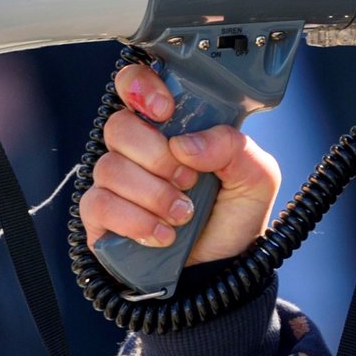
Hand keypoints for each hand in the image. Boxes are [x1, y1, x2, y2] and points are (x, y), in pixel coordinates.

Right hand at [79, 64, 280, 265]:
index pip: (135, 83)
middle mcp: (138, 150)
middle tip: (188, 180)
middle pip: (120, 126)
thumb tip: (186, 143)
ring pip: (110, 167)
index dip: (141, 87)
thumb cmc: (233, 218)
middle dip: (157, 156)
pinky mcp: (100, 217)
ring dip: (153, 194)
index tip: (165, 111)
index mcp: (171, 127)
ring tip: (183, 215)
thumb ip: (233, 147)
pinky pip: (99, 204)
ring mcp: (116, 182)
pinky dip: (136, 221)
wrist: (221, 272)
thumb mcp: (256, 177)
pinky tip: (163, 235)